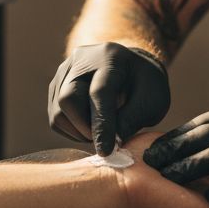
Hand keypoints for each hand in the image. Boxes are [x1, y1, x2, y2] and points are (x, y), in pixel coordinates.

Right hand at [48, 43, 170, 154]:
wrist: (131, 69)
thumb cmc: (145, 85)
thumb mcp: (152, 100)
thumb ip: (132, 119)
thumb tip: (110, 143)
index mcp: (111, 56)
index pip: (99, 92)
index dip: (101, 124)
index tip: (106, 150)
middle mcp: (81, 59)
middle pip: (69, 99)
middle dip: (85, 129)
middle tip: (105, 141)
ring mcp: (64, 71)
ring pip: (58, 111)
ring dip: (78, 132)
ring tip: (101, 132)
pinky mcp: (56, 86)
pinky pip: (56, 118)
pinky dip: (72, 131)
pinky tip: (91, 128)